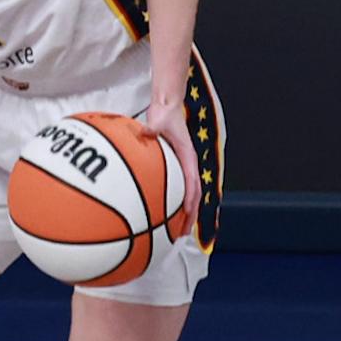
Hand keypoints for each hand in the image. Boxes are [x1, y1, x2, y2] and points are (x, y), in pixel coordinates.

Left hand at [143, 99, 201, 238]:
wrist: (168, 106)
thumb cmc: (165, 113)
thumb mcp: (159, 119)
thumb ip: (153, 126)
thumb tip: (146, 131)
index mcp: (187, 156)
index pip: (192, 182)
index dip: (190, 200)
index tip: (187, 214)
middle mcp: (188, 164)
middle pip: (193, 195)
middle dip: (190, 215)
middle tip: (182, 233)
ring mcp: (182, 167)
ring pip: (188, 195)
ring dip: (184, 213)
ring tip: (176, 231)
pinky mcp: (175, 167)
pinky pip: (177, 188)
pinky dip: (174, 202)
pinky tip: (162, 214)